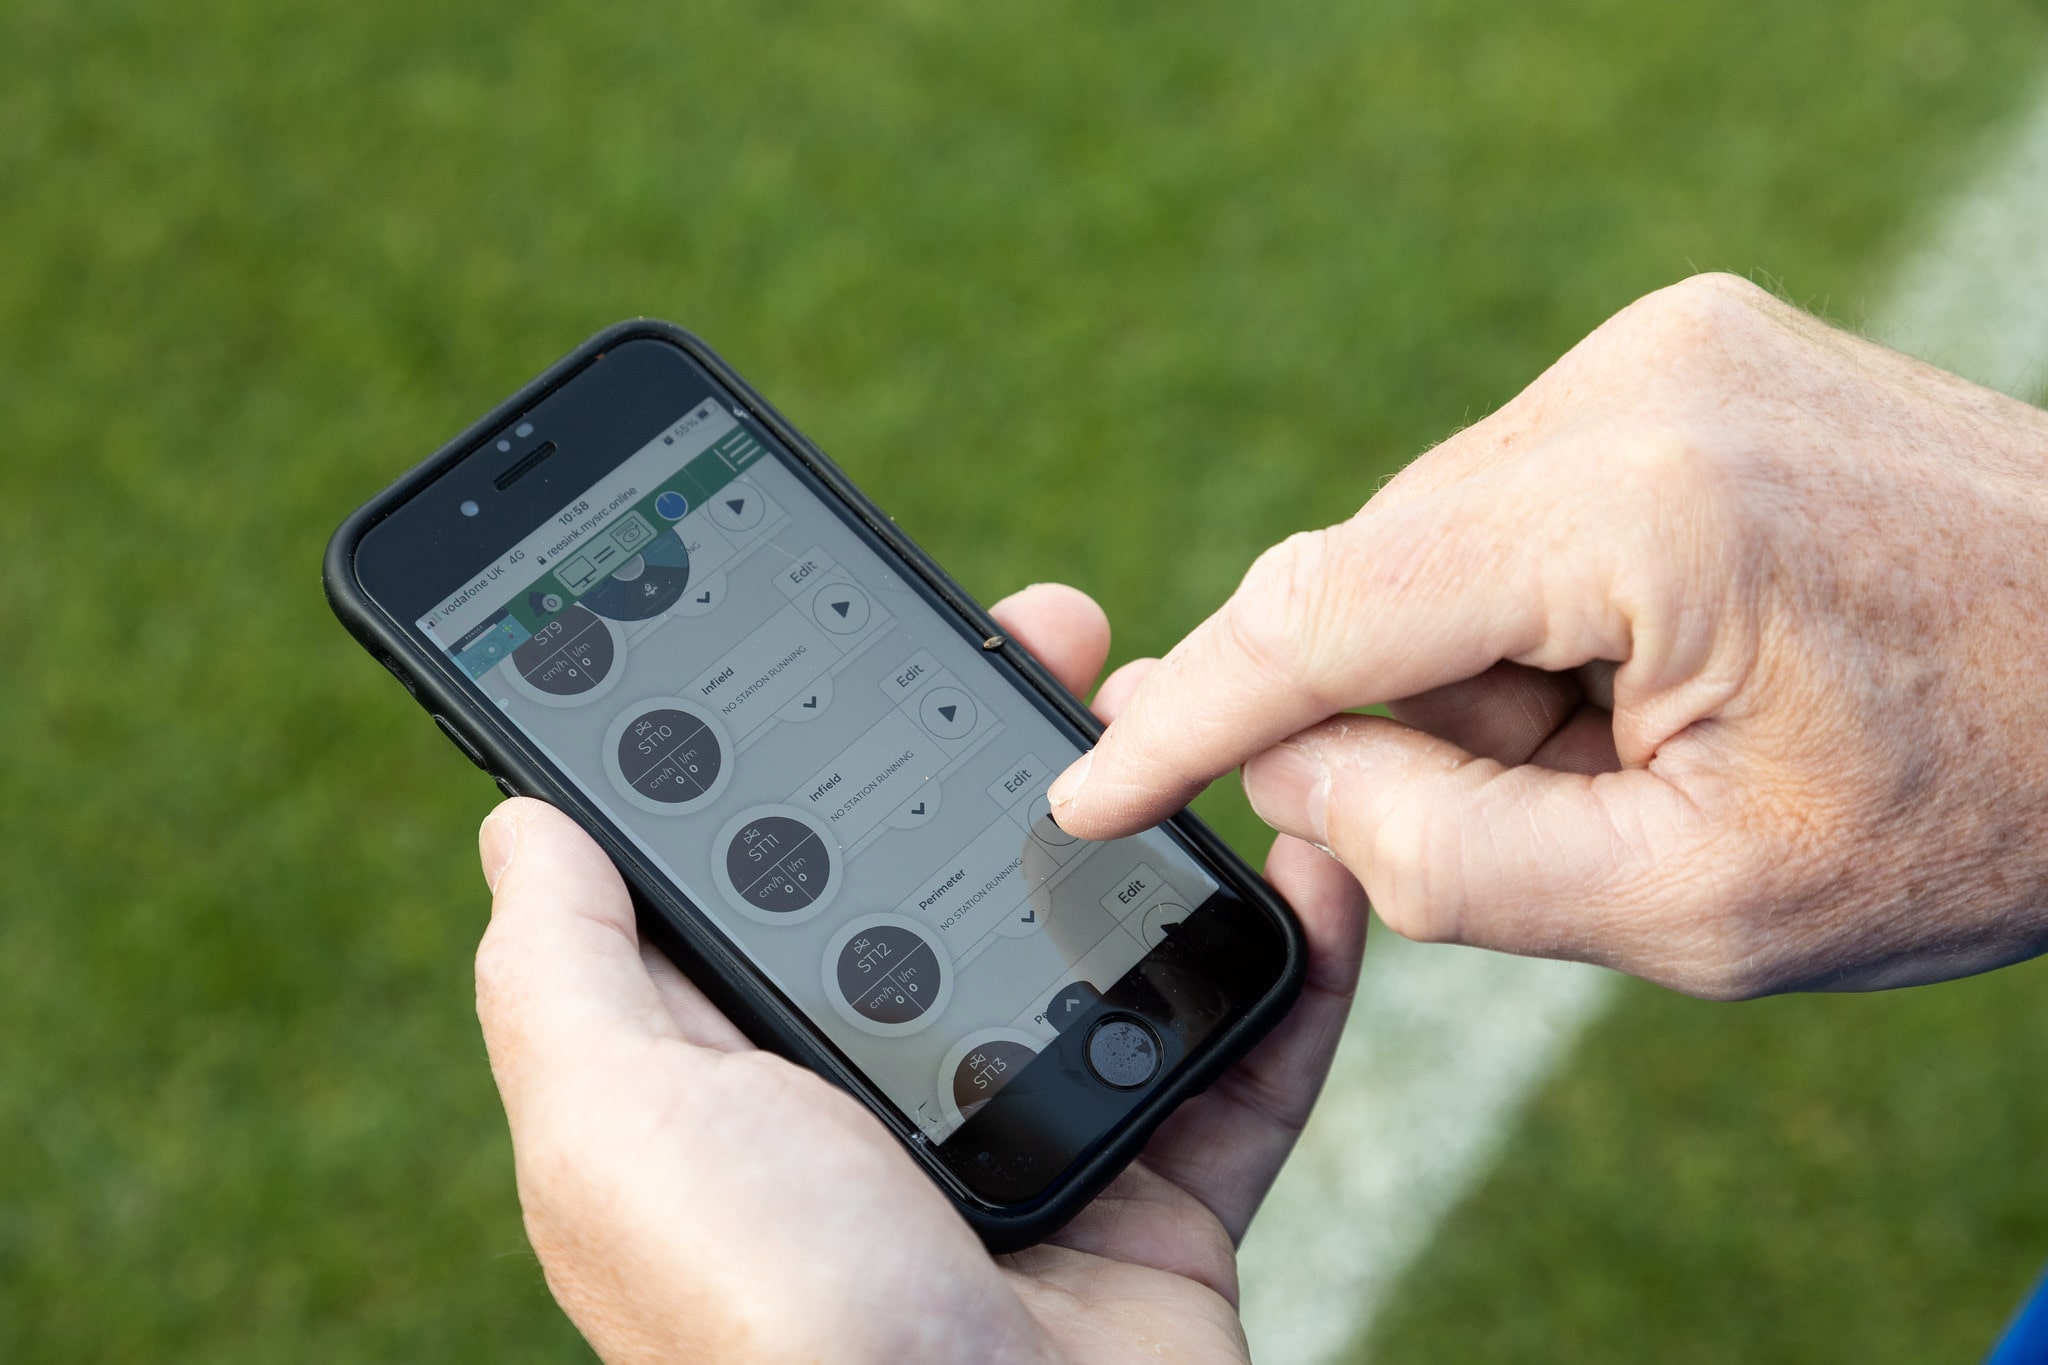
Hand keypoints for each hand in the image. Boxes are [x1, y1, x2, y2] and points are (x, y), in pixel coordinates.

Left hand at [473, 584, 1366, 1363]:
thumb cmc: (767, 1324)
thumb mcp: (617, 1126)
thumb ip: (564, 973)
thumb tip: (523, 823)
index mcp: (753, 1074)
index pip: (783, 867)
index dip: (820, 741)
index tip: (870, 630)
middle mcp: (890, 1101)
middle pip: (960, 878)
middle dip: (1009, 744)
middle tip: (1057, 631)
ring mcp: (1037, 1144)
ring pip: (1112, 944)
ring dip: (1157, 824)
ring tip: (1191, 708)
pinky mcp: (1163, 1199)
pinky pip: (1246, 1061)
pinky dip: (1296, 968)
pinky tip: (1316, 860)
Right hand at [1047, 272, 2047, 997]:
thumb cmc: (1988, 804)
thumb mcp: (1704, 907)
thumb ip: (1450, 857)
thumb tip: (1291, 765)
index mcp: (1644, 507)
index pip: (1327, 614)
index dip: (1191, 720)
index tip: (1088, 792)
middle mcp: (1634, 380)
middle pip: (1379, 580)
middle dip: (1407, 722)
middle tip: (1550, 816)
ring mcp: (1663, 345)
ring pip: (1439, 544)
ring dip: (1482, 674)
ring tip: (1646, 745)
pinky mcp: (1683, 352)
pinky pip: (1516, 502)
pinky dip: (1535, 614)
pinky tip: (1653, 672)